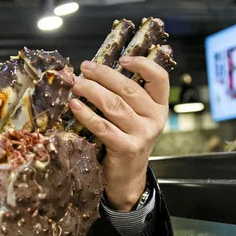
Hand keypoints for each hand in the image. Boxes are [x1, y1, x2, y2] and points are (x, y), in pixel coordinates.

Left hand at [69, 56, 169, 209]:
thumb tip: (95, 69)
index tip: (123, 58)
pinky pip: (103, 126)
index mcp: (159, 106)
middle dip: (104, 75)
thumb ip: (124, 95)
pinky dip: (86, 114)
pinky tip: (74, 105)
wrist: (127, 178)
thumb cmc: (126, 139)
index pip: (160, 78)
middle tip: (85, 68)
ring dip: (91, 91)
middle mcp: (155, 119)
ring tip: (75, 83)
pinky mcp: (127, 148)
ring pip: (114, 105)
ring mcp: (143, 134)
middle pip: (129, 89)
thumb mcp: (134, 116)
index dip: (143, 64)